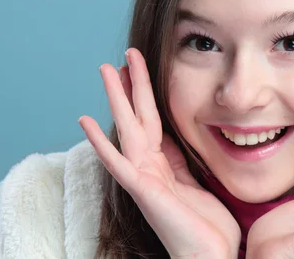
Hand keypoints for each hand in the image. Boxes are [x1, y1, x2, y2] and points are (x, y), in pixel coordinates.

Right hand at [78, 48, 239, 258]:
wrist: (209, 256)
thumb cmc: (206, 226)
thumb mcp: (195, 181)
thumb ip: (181, 159)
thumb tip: (173, 137)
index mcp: (162, 163)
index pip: (151, 118)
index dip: (145, 93)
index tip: (137, 67)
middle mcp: (147, 166)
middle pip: (138, 116)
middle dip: (131, 84)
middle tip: (124, 54)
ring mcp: (141, 177)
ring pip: (126, 128)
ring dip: (116, 98)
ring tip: (106, 69)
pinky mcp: (142, 190)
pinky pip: (117, 162)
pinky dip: (100, 142)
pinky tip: (84, 121)